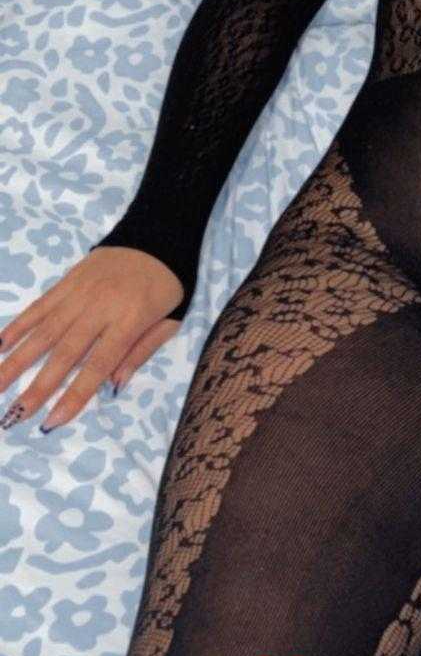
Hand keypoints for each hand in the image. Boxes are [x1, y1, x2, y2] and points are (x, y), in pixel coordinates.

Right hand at [0, 247, 184, 432]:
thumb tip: (113, 386)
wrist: (159, 235)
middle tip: (13, 415)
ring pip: (44, 331)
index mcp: (129, 320)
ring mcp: (80, 292)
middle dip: (37, 386)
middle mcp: (100, 307)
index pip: (98, 365)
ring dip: (16, 360)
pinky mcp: (68, 280)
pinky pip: (40, 305)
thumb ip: (142, 352)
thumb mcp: (171, 321)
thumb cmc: (168, 286)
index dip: (74, 395)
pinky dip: (18, 325)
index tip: (51, 421)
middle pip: (64, 352)